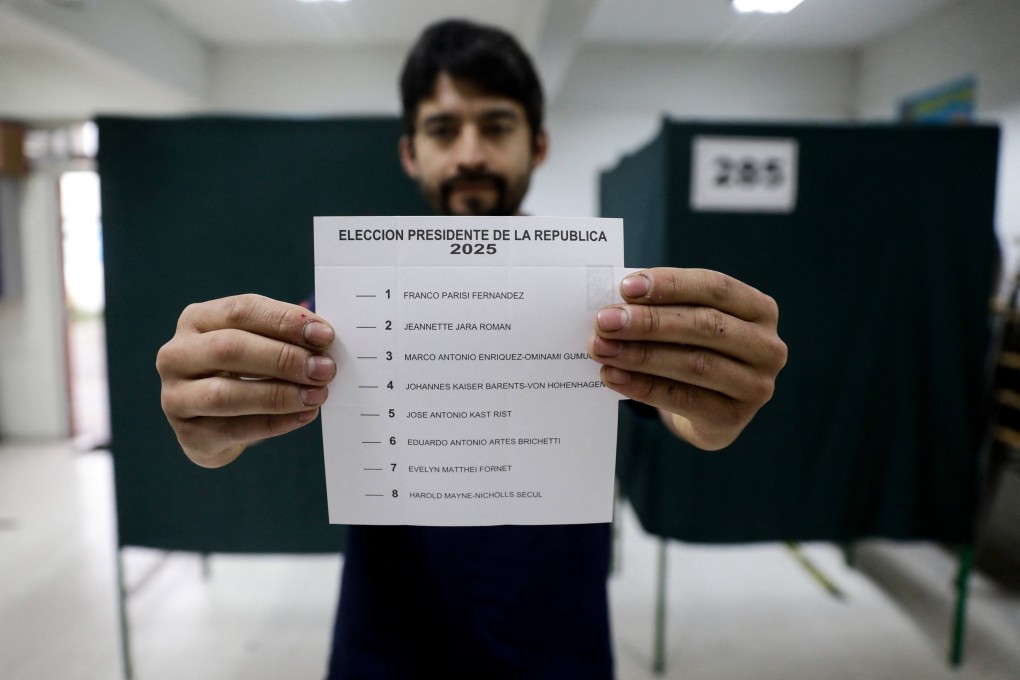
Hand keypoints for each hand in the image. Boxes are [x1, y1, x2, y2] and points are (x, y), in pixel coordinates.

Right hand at [156, 294, 336, 467]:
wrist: (217, 425)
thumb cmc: (244, 373)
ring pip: (226, 394)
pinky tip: (304, 415)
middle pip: (229, 349)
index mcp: (197, 320)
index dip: (285, 321)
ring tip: (317, 395)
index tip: (324, 335)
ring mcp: (175, 397)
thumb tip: (323, 337)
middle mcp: (177, 355)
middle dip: (284, 358)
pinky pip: (235, 429)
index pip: (241, 311)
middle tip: (325, 368)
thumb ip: (285, 337)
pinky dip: (276, 422)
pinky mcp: (189, 434)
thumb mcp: (259, 344)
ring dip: (279, 394)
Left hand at [589, 268, 786, 450]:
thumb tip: (615, 304)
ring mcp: (755, 386)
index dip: (671, 285)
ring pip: (694, 364)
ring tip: (602, 349)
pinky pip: (683, 399)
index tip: (626, 287)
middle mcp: (767, 346)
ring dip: (640, 355)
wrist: (705, 410)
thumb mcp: (687, 323)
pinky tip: (613, 376)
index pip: (715, 287)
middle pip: (705, 325)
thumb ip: (662, 308)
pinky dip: (643, 387)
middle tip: (605, 321)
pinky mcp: (733, 419)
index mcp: (759, 309)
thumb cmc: (692, 350)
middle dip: (649, 322)